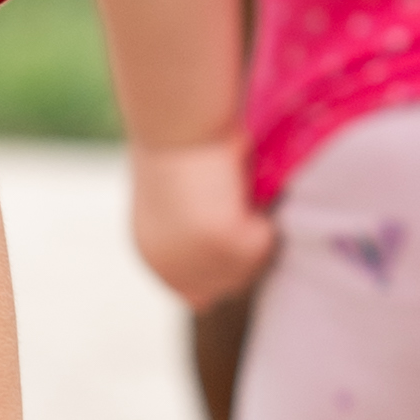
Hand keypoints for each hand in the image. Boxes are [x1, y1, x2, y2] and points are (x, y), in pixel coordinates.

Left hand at [126, 138, 277, 306]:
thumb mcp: (176, 204)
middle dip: (245, 251)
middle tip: (239, 204)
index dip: (224, 267)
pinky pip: (266, 241)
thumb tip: (218, 281)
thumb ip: (193, 239)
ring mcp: (197, 261)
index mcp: (153, 258)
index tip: (237, 232)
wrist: (175, 123)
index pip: (198, 296)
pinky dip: (263, 214)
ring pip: (253, 264)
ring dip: (255, 230)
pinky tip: (240, 188)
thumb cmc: (178, 148)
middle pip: (232, 285)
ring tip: (235, 191)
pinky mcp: (224, 244)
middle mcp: (170, 270)